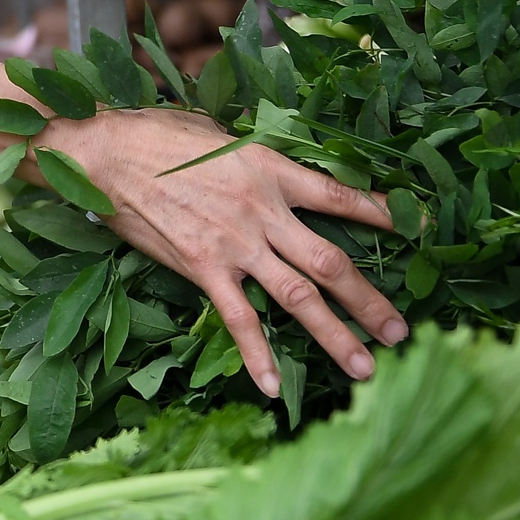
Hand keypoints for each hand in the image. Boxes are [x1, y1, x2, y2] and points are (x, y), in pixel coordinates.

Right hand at [40, 109, 407, 396]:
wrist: (105, 152)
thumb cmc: (157, 133)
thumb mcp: (219, 134)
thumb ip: (254, 159)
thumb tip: (274, 172)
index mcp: (270, 168)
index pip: (338, 195)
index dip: (378, 214)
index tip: (414, 229)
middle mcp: (262, 210)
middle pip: (330, 261)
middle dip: (369, 300)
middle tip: (401, 331)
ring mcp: (234, 244)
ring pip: (298, 296)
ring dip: (335, 334)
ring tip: (366, 366)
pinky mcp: (202, 267)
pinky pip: (237, 319)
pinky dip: (257, 355)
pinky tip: (274, 386)